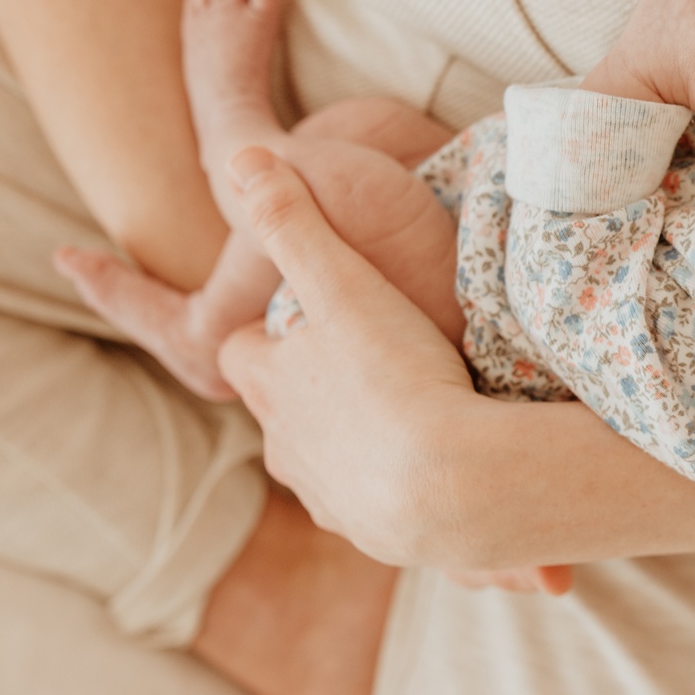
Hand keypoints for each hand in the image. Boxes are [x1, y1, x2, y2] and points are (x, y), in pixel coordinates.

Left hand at [214, 147, 569, 592]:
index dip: (270, 331)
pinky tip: (438, 469)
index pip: (242, 350)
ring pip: (325, 463)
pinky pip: (376, 506)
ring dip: (354, 441)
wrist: (454, 489)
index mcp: (270, 384)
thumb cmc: (396, 377)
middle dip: (312, 391)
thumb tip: (241, 158)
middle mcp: (287, 447)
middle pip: (281, 412)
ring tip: (406, 419)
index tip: (310, 318)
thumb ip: (292, 222)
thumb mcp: (344, 284)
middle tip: (363, 365)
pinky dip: (395, 486)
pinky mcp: (377, 536)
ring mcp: (330, 497)